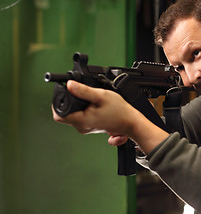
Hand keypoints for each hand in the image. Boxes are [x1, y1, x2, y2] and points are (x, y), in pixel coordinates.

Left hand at [52, 80, 169, 153]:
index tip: (65, 93)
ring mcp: (86, 128)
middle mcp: (82, 127)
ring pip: (72, 115)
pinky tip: (92, 105)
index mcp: (82, 121)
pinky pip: (80, 117)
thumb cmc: (120, 111)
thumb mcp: (101, 96)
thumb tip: (69, 85)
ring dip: (76, 105)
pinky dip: (82, 109)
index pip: (58, 115)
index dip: (57, 102)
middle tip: (78, 93)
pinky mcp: (91, 127)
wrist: (131, 123)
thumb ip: (84, 91)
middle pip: (64, 115)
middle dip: (68, 102)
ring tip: (89, 99)